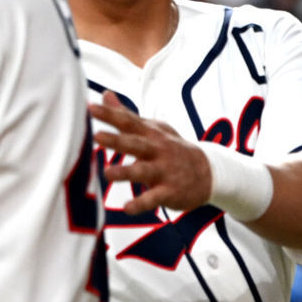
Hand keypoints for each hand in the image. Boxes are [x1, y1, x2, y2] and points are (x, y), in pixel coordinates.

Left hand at [90, 90, 211, 214]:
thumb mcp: (153, 129)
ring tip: (107, 174)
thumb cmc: (171, 148)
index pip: (129, 121)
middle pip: (135, 143)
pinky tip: (127, 208)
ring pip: (143, 171)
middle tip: (97, 136)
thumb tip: (105, 94)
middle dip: (117, 140)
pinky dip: (141, 203)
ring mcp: (164, 171)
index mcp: (151, 134)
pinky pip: (154, 198)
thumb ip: (127, 115)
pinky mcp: (170, 192)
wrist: (210, 172)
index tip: (91, 107)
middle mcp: (157, 150)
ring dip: (126, 172)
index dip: (111, 114)